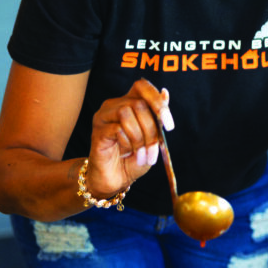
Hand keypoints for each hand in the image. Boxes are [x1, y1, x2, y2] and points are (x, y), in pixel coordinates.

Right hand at [86, 79, 174, 197]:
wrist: (116, 180)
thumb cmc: (134, 158)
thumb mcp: (153, 138)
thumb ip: (158, 118)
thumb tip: (165, 93)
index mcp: (130, 103)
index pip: (142, 86)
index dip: (158, 101)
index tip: (169, 125)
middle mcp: (115, 105)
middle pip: (139, 104)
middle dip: (151, 130)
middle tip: (153, 150)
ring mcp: (104, 116)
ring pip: (127, 113)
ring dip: (139, 138)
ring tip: (140, 155)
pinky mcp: (98, 130)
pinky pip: (117, 129)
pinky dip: (128, 143)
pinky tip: (126, 154)